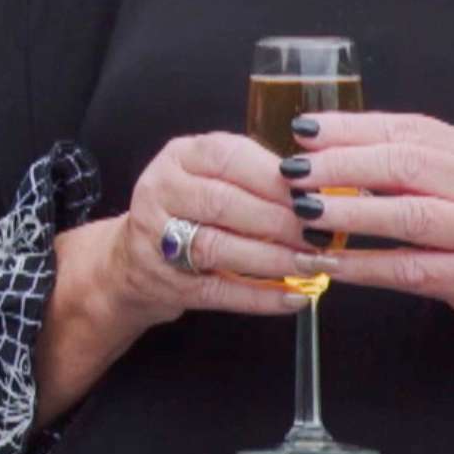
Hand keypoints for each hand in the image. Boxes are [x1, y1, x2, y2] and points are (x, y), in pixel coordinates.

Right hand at [101, 130, 314, 331]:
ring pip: (218, 247)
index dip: (272, 176)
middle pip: (222, 202)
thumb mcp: (208, 176)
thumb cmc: (189, 210)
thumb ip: (253, 176)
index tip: (311, 193)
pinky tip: (293, 297)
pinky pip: (219, 291)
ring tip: (312, 263)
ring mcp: (158, 239)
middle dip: (278, 220)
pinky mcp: (168, 283)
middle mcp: (161, 192)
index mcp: (178, 157)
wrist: (134, 259)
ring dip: (272, 258)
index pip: (225, 156)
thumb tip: (318, 191)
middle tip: (320, 233)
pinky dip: (260, 297)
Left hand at [285, 111, 453, 343]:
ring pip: (406, 216)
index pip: (402, 129)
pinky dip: (363, 265)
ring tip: (303, 209)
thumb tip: (331, 146)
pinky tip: (327, 260)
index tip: (303, 129)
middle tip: (294, 169)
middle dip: (341, 164)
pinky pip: (408, 270)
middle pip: (402, 165)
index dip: (349, 127)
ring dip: (348, 211)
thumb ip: (412, 160)